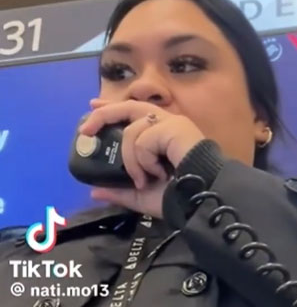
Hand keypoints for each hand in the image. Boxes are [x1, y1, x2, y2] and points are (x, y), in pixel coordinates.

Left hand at [79, 99, 204, 217]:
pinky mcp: (174, 127)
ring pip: (132, 131)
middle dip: (104, 115)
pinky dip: (144, 160)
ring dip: (131, 160)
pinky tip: (159, 173)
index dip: (112, 107)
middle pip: (129, 106)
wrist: (201, 200)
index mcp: (161, 134)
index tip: (93, 106)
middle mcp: (167, 123)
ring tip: (144, 179)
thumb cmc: (179, 197)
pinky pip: (143, 139)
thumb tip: (94, 192)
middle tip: (86, 130)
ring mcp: (172, 123)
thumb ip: (120, 191)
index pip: (133, 112)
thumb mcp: (142, 196)